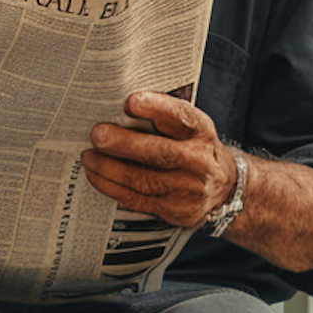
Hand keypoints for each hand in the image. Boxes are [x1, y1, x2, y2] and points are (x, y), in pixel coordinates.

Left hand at [80, 90, 238, 231]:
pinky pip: (136, 199)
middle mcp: (198, 161)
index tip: (130, 102)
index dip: (156, 108)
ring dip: (109, 168)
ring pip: (143, 179)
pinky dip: (111, 187)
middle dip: (125, 143)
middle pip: (161, 152)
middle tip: (98, 134)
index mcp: (201, 132)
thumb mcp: (191, 127)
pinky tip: (95, 175)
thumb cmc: (196, 148)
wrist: (224, 189)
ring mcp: (187, 189)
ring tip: (88, 156)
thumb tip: (119, 106)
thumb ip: (164, 117)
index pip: (181, 117)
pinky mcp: (173, 210)